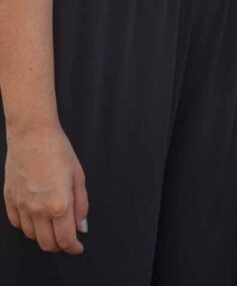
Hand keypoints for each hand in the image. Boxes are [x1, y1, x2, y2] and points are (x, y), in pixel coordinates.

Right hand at [4, 123, 87, 253]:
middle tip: (66, 238)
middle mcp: (38, 209)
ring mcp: (22, 206)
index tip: (77, 247)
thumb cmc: (57, 149)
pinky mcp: (10, 200)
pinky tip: (36, 217)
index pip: (66, 240)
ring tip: (52, 225)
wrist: (32, 134)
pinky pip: (18, 224)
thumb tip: (82, 226)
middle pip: (47, 244)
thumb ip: (81, 204)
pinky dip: (28, 226)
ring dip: (43, 236)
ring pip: (32, 236)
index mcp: (59, 204)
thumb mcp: (78, 175)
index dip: (73, 247)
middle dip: (59, 245)